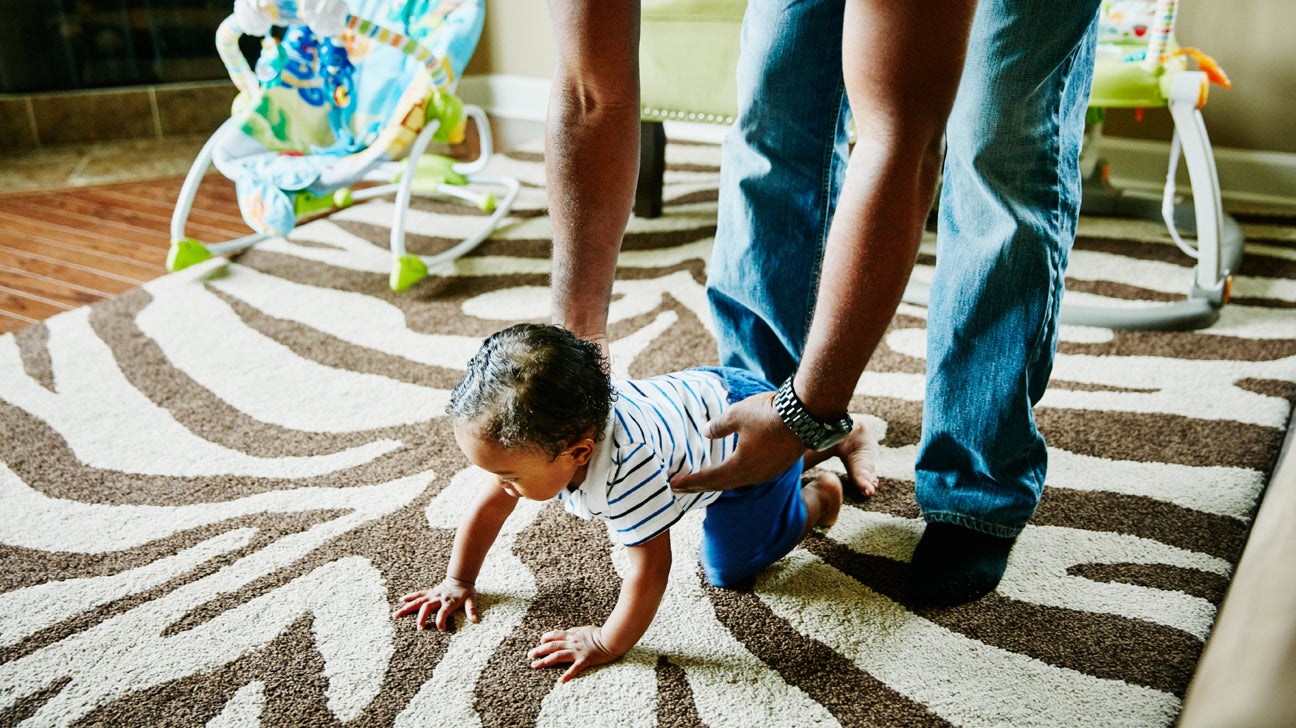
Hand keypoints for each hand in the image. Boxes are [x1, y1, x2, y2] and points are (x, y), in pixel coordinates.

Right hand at [392, 576, 478, 631]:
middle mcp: (438, 598)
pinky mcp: (429, 593)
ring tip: (396, 615)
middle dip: (422, 617)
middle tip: (419, 628)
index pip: (444, 612)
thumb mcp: (472, 600)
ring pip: (418, 601)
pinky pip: (417, 595)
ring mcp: (432, 595)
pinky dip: (409, 597)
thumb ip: (472, 610)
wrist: (460, 578)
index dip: (442, 620)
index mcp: (449, 602)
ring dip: (407, 608)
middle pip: (427, 607)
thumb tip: (475, 621)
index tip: (441, 629)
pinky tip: (400, 601)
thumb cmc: (466, 592)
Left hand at [528, 625, 621, 682]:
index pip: (554, 635)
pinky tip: (561, 681)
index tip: (540, 642)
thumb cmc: (601, 633)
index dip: (545, 638)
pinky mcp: (585, 660)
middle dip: (539, 650)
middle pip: (552, 645)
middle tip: (529, 655)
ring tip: (535, 666)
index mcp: (572, 635)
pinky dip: (567, 674)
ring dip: (545, 661)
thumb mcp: (585, 629)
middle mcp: (572, 642)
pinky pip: (574, 668)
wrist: (611, 638)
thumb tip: (568, 632)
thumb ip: (575, 631)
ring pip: (558, 655)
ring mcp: (578, 651)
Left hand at [670, 391, 803, 493]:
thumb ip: (718, 426)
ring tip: (705, 481)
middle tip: (682, 488)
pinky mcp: (778, 467)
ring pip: (738, 482)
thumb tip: (706, 432)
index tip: (673, 486)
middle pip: (722, 485)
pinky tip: (734, 469)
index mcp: (740, 467)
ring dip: (720, 482)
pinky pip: (751, 475)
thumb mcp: (736, 415)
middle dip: (700, 486)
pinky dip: (736, 475)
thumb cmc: (769, 414)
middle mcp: (754, 476)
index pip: (709, 478)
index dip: (690, 482)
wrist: (805, 415)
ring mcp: (768, 473)